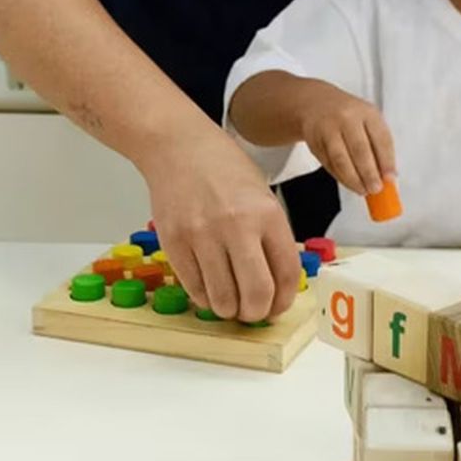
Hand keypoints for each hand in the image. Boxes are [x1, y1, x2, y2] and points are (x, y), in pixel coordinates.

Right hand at [140, 127, 299, 322]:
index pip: (286, 274)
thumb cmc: (223, 168)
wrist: (178, 146)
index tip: (277, 305)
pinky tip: (210, 286)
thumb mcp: (262, 196)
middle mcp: (237, 226)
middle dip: (257, 313)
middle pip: (256, 295)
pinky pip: (195, 289)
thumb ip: (271, 238)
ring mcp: (203, 235)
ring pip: (222, 300)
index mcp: (267, 213)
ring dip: (229, 310)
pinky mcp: (174, 242)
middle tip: (253, 311)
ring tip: (230, 300)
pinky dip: (205, 297)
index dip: (284, 300)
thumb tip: (276, 285)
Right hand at [297, 82, 396, 198]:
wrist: (316, 103)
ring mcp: (328, 128)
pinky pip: (329, 163)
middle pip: (360, 149)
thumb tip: (387, 175)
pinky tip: (349, 182)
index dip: (387, 161)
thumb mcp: (368, 120)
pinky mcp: (314, 141)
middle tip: (375, 188)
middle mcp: (347, 118)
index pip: (380, 138)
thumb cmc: (348, 115)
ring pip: (341, 159)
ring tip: (362, 190)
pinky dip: (340, 177)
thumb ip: (379, 145)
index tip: (390, 178)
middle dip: (369, 173)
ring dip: (353, 179)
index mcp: (367, 113)